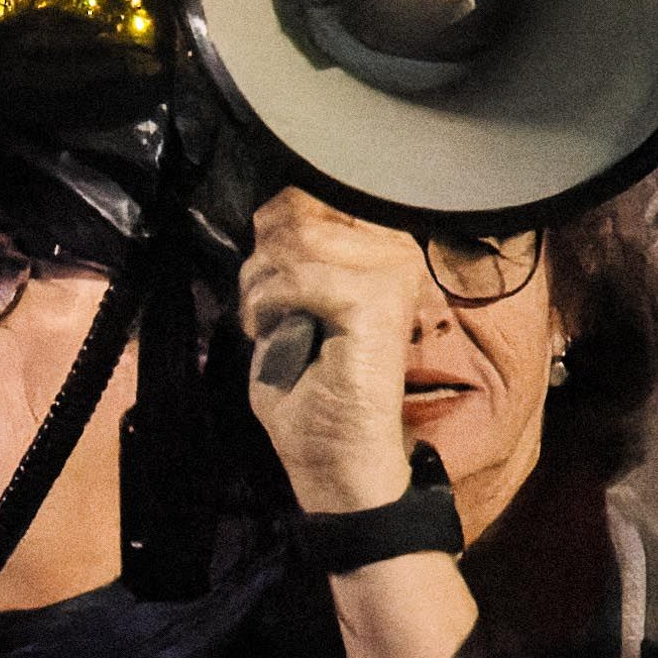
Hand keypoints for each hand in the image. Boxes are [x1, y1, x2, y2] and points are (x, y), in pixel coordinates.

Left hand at [239, 188, 428, 515]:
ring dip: (261, 287)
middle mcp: (396, 252)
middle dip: (261, 260)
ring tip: (268, 326)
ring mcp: (392, 273)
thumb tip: (272, 213)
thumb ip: (288, 259)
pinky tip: (273, 334)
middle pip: (299, 208)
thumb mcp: (288, 310)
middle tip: (263, 311)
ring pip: (295, 238)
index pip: (313, 194)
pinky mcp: (376, 302)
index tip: (267, 287)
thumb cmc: (313, 396)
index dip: (271, 230)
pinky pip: (298, 276)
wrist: (337, 463)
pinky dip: (269, 306)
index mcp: (380, 250)